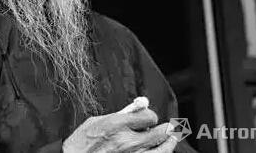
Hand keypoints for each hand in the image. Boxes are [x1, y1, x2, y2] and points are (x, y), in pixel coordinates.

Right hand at [62, 98, 177, 152]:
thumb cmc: (82, 142)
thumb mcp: (97, 121)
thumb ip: (119, 114)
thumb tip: (139, 107)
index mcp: (117, 125)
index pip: (148, 116)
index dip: (150, 115)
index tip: (148, 117)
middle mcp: (127, 141)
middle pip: (159, 132)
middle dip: (165, 129)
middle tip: (169, 127)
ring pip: (162, 150)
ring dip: (168, 142)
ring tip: (173, 137)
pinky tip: (162, 151)